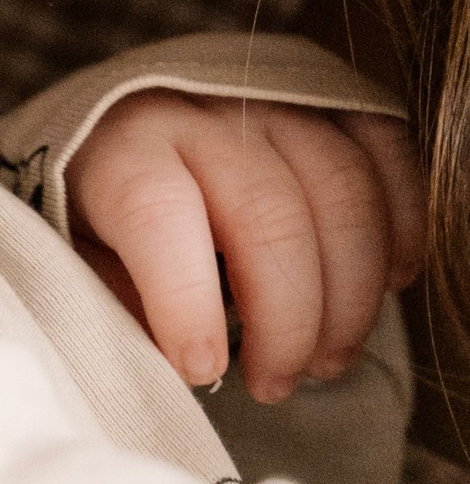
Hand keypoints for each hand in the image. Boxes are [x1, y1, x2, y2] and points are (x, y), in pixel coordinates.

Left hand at [62, 93, 422, 400]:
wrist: (127, 113)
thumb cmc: (107, 202)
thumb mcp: (82, 251)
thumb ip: (119, 300)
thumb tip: (187, 361)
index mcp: (124, 147)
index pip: (158, 214)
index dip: (187, 302)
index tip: (204, 370)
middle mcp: (204, 110)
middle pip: (270, 215)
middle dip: (287, 322)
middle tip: (276, 384)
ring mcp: (276, 99)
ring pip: (343, 192)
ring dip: (351, 295)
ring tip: (329, 359)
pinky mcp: (333, 99)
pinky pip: (388, 155)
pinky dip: (401, 228)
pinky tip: (387, 286)